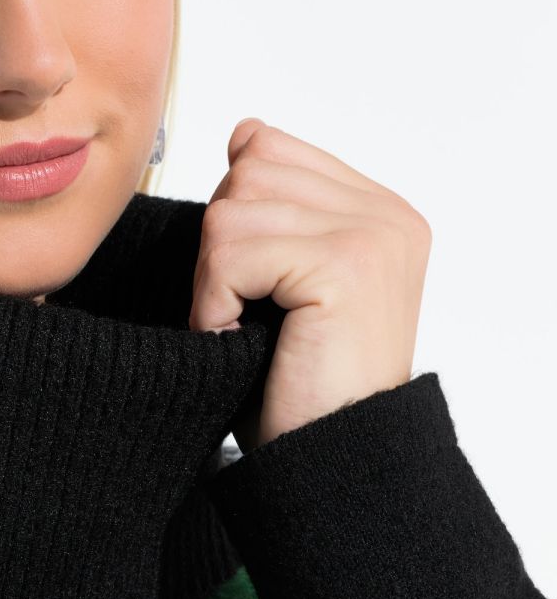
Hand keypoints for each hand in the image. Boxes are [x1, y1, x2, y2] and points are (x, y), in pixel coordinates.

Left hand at [190, 119, 431, 452]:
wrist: (329, 463)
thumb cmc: (299, 389)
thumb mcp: (284, 283)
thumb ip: (274, 208)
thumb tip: (239, 135)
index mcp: (376, 209)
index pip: (267, 148)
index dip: (233, 215)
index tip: (252, 285)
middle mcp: (384, 213)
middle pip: (245, 172)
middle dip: (220, 249)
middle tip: (245, 315)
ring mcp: (371, 235)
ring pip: (231, 211)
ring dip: (214, 283)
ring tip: (245, 332)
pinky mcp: (345, 266)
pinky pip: (231, 254)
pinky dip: (215, 305)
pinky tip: (242, 341)